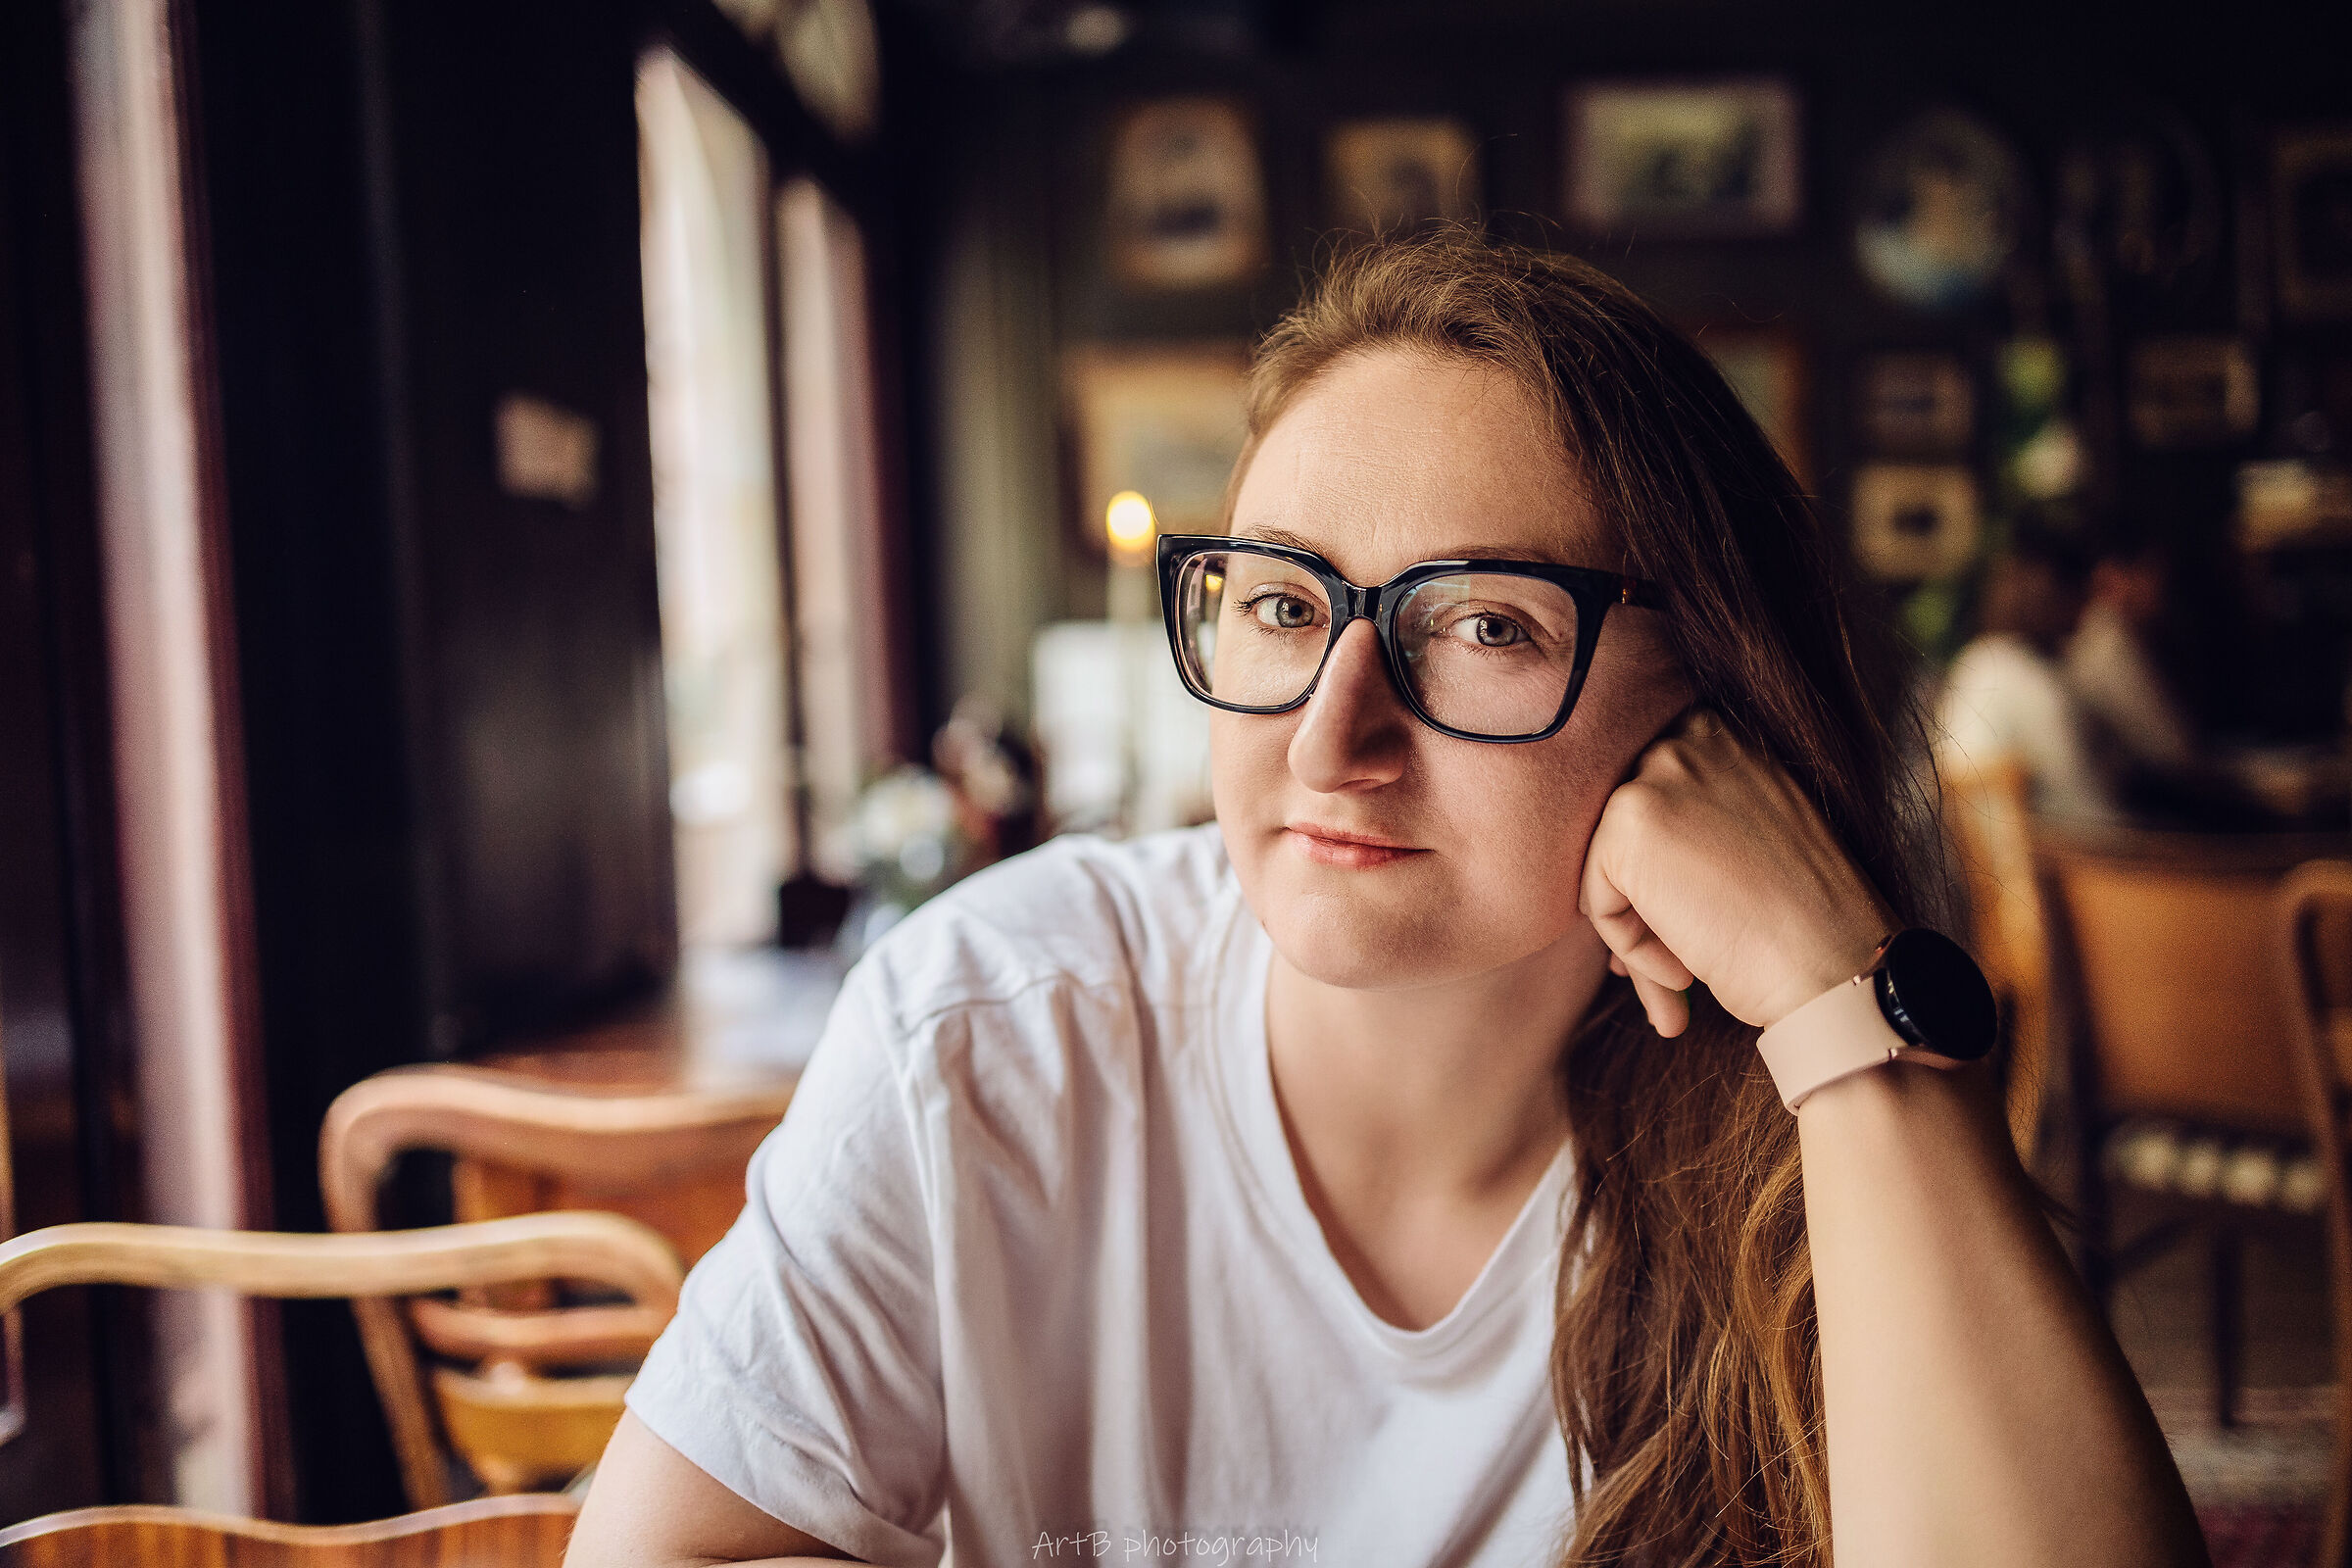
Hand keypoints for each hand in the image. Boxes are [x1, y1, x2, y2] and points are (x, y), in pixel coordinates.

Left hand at [1578, 707, 1894, 1036]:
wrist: (1836, 965)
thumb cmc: (1806, 924)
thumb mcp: (1750, 843)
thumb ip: (1689, 831)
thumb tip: (1628, 870)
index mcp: (1722, 737)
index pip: (1649, 809)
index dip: (1662, 879)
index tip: (1690, 924)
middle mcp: (1687, 740)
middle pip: (1623, 840)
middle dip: (1643, 909)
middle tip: (1677, 966)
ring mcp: (1655, 776)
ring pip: (1607, 873)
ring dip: (1639, 937)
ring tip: (1684, 977)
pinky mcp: (1627, 823)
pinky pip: (1598, 903)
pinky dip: (1633, 951)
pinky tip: (1685, 971)